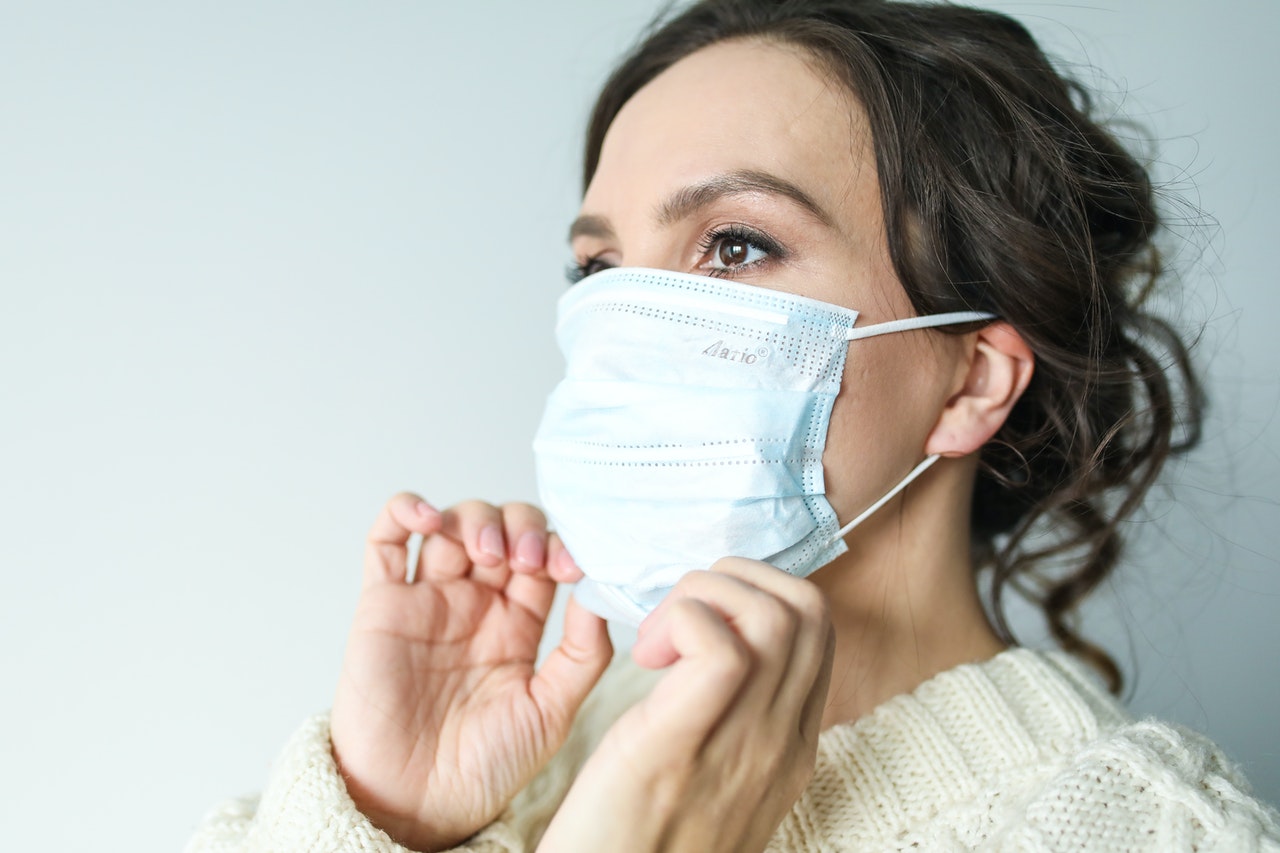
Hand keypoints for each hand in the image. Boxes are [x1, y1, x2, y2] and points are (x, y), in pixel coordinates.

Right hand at [330, 494, 611, 851]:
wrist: (419, 803)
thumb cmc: (486, 765)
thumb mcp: (553, 711)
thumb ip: (583, 654)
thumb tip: (599, 593)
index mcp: (520, 622)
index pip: (544, 555)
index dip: (558, 546)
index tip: (568, 566)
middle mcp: (476, 603)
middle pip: (503, 526)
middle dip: (520, 527)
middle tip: (524, 558)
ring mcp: (429, 598)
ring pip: (453, 523)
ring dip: (474, 517)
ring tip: (487, 552)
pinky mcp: (382, 604)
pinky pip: (386, 540)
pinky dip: (405, 510)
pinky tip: (429, 519)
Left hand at [537, 558, 834, 852]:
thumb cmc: (639, 842)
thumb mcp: (714, 782)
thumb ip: (735, 724)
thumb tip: (717, 652)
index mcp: (791, 749)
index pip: (818, 633)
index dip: (760, 595)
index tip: (703, 616)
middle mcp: (781, 744)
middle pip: (808, 609)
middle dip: (738, 579)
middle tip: (679, 614)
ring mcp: (743, 747)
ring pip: (775, 615)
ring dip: (707, 594)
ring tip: (660, 634)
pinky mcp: (681, 745)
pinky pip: (719, 648)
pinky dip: (684, 620)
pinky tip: (647, 653)